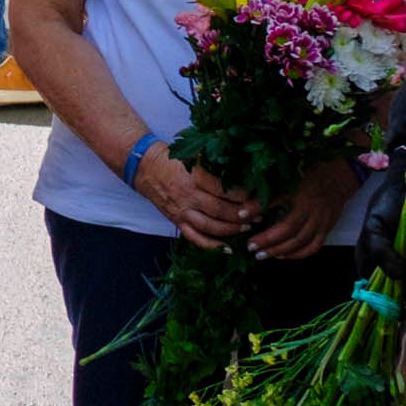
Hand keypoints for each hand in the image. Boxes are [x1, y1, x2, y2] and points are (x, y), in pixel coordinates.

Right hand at [134, 148, 258, 249]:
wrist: (146, 168)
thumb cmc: (174, 159)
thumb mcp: (194, 156)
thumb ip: (214, 165)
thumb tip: (243, 171)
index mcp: (193, 177)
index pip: (223, 189)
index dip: (242, 195)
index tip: (257, 195)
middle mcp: (187, 195)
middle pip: (219, 210)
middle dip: (242, 215)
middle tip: (259, 215)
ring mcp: (182, 211)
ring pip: (210, 226)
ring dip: (231, 229)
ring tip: (248, 227)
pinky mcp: (177, 221)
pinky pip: (195, 238)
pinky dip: (212, 246)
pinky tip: (228, 249)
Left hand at [252, 156, 362, 258]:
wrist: (339, 177)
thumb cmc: (310, 172)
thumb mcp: (289, 171)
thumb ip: (271, 183)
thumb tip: (244, 192)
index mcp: (298, 188)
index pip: (274, 199)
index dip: (256, 208)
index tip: (239, 215)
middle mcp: (310, 205)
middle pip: (288, 227)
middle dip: (267, 239)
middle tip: (250, 246)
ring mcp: (321, 219)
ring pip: (300, 240)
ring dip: (279, 250)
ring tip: (261, 255)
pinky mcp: (327, 228)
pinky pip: (313, 246)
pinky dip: (298, 254)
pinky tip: (283, 256)